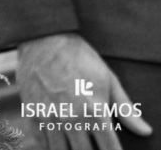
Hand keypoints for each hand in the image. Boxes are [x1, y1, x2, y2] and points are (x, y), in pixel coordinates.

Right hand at [18, 33, 151, 149]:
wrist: (44, 38)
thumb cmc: (79, 57)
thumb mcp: (108, 79)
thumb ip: (126, 109)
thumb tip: (145, 130)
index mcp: (95, 112)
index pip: (110, 149)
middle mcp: (72, 119)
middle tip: (93, 147)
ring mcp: (49, 116)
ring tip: (76, 146)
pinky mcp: (31, 111)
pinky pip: (39, 141)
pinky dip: (48, 146)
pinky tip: (56, 142)